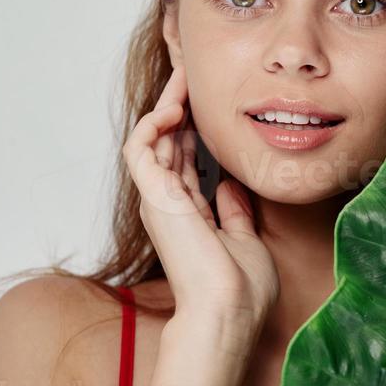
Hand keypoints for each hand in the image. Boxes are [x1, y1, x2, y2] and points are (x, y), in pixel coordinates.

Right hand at [122, 65, 279, 337]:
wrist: (229, 311)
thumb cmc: (242, 290)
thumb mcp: (245, 240)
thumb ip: (234, 212)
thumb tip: (231, 185)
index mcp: (190, 215)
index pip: (184, 162)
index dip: (192, 131)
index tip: (206, 104)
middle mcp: (169, 205)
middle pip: (166, 145)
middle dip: (178, 107)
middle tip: (191, 74)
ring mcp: (159, 200)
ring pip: (151, 140)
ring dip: (165, 105)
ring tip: (182, 77)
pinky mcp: (154, 196)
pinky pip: (141, 148)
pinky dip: (152, 124)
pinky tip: (173, 107)